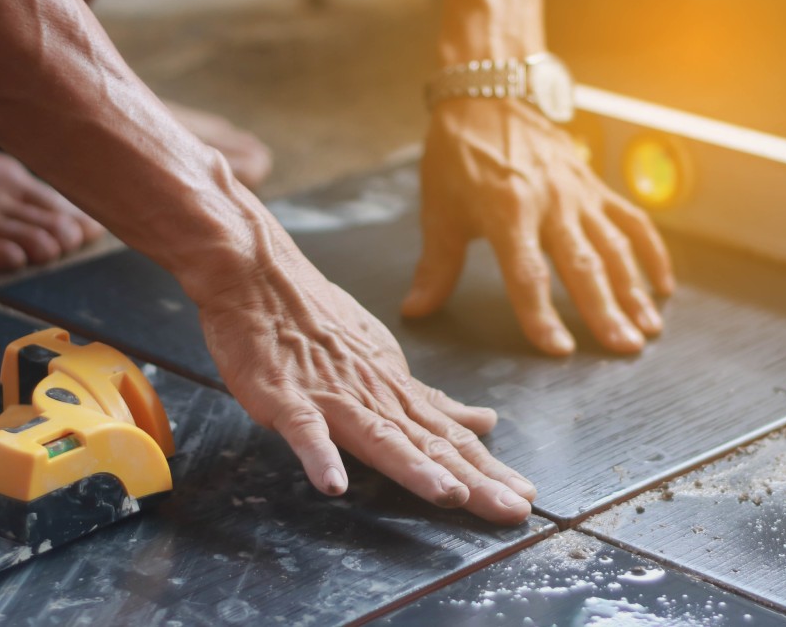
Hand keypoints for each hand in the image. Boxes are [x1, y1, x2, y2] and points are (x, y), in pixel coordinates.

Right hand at [197, 244, 535, 524]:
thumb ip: (429, 400)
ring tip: (450, 496)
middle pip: (429, 445)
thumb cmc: (319, 319)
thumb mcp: (385, 359)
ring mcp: (330, 396)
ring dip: (415, 468)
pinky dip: (318, 454)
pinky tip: (333, 483)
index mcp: (397, 392)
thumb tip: (483, 420)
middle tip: (513, 510)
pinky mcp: (285, 396)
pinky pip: (303, 428)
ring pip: (379, 436)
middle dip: (474, 480)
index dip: (488, 470)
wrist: (261, 276)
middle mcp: (374, 396)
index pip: (451, 438)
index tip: (524, 497)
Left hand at [402, 99, 674, 354]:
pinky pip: (632, 220)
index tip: (558, 349)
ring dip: (634, 290)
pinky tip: (663, 286)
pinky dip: (652, 252)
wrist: (490, 93)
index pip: (527, 274)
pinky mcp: (595, 186)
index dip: (541, 314)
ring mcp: (578, 194)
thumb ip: (436, 265)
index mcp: (506, 211)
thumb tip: (415, 310)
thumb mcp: (440, 208)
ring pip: (615, 247)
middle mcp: (550, 203)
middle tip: (624, 348)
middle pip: (583, 265)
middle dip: (605, 310)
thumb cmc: (459, 152)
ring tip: (648, 329)